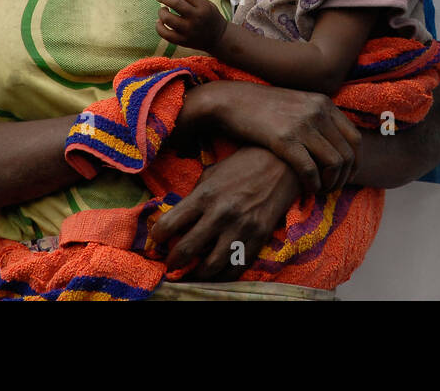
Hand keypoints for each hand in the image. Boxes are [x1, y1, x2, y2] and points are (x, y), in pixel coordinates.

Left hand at [149, 146, 300, 280]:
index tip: (158, 241)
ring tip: (190, 273)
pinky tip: (215, 274)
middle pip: (186, 250)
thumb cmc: (242, 166)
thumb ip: (193, 198)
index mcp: (204, 195)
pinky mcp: (259, 237)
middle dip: (172, 262)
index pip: (168, 225)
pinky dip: (222, 276)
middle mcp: (221, 214)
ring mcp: (241, 228)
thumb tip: (175, 221)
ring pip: (211, 266)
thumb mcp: (211, 175)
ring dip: (195, 274)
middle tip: (170, 265)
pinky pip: (237, 268)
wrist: (281, 164)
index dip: (157, 237)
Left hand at [155, 0, 226, 52]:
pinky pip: (165, 34)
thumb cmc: (209, 17)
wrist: (219, 38)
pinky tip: (160, 22)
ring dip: (161, 12)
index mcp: (203, 7)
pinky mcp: (183, 41)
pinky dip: (159, 27)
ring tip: (163, 10)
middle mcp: (196, 18)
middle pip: (176, 3)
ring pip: (168, 19)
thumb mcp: (206, 4)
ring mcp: (189, 31)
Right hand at [205, 80, 360, 194]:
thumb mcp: (297, 105)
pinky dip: (313, 184)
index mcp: (324, 103)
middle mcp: (318, 111)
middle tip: (332, 189)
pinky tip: (306, 189)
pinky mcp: (284, 139)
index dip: (354, 163)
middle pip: (348, 154)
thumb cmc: (261, 108)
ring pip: (334, 163)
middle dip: (343, 178)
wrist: (230, 100)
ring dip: (330, 183)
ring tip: (319, 191)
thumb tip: (332, 146)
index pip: (355, 138)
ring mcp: (302, 124)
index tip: (345, 177)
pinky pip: (310, 169)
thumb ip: (317, 120)